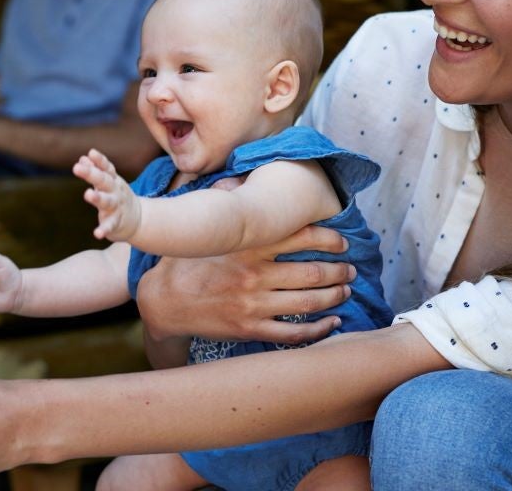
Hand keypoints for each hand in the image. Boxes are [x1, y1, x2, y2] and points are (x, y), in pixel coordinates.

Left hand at [73, 148, 140, 240]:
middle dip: (91, 173)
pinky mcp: (116, 223)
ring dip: (97, 197)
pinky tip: (97, 234)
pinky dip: (104, 229)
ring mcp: (116, 207)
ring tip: (87, 194)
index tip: (90, 153)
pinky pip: (110, 225)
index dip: (99, 160)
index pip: (106, 168)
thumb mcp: (108, 183)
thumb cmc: (117, 197)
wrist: (138, 220)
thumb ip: (95, 170)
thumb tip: (82, 158)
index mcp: (113, 180)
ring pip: (107, 201)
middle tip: (76, 168)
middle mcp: (115, 191)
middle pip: (104, 181)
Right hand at [136, 224, 355, 345]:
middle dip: (340, 271)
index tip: (342, 243)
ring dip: (335, 296)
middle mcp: (254, 274)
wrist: (161, 303)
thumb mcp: (204, 228)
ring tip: (345, 291)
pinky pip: (294, 332)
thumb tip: (239, 179)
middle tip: (350, 270)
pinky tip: (331, 322)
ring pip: (309, 302)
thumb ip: (223, 202)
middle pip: (313, 273)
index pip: (301, 238)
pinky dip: (319, 329)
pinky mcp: (250, 329)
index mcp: (247, 246)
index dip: (330, 240)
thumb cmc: (184, 262)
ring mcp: (253, 304)